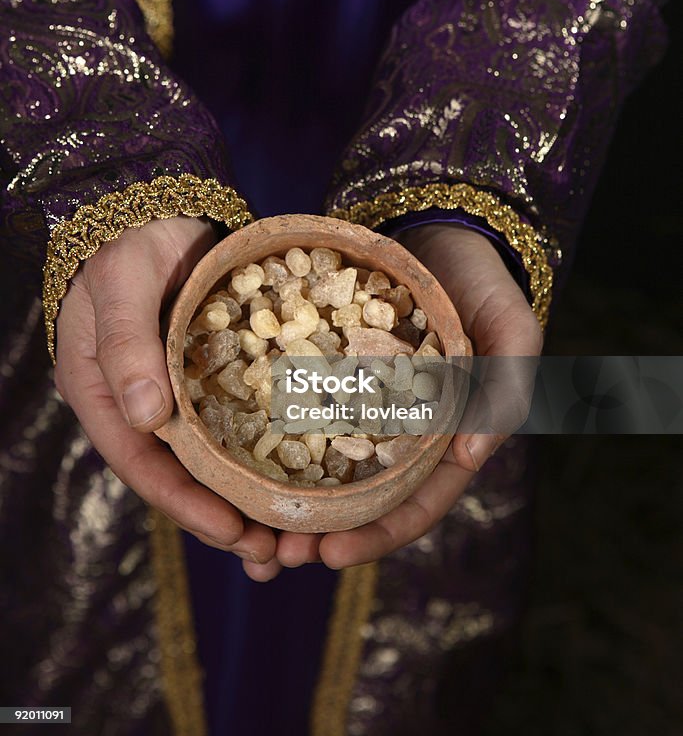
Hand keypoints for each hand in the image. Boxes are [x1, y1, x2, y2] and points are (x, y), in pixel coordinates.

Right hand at [54, 217, 276, 563]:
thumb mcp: (122, 286)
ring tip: (293, 540)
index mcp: (104, 395)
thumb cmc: (129, 244)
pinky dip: (263, 454)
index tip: (232, 531)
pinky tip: (302, 476)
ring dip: (248, 499)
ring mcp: (176, 393)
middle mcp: (140, 405)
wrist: (159, 207)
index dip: (185, 503)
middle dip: (224, 518)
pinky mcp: (210, 376)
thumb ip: (129, 345)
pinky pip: (237, 424)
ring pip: (212, 460)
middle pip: (181, 477)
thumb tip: (148, 418)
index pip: (142, 465)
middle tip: (274, 555)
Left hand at [245, 223, 541, 579]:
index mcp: (447, 436)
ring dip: (291, 498)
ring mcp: (364, 402)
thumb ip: (507, 385)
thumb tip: (471, 458)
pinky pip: (303, 410)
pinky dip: (276, 437)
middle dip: (322, 531)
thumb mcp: (511, 326)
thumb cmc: (486, 279)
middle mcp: (401, 430)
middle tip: (274, 554)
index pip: (416, 503)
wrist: (441, 227)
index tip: (330, 554)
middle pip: (362, 498)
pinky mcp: (333, 372)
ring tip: (245, 521)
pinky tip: (236, 450)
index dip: (377, 534)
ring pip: (327, 465)